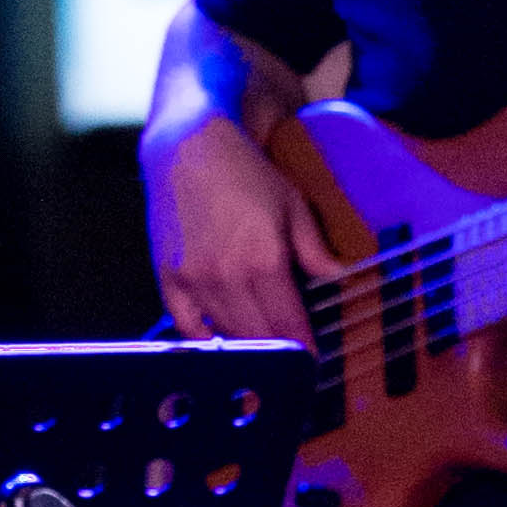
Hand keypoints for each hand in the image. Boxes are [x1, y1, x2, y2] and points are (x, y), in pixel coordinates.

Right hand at [146, 112, 343, 345]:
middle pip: (260, 337)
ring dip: (250, 344)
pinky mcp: (168, 279)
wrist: (187, 146)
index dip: (305, 349)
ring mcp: (193, 282)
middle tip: (294, 355)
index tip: (314, 360)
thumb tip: (337, 279)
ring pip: (227, 334)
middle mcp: (227, 278)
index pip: (289, 327)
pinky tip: (223, 339)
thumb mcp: (292, 204)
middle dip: (281, 350)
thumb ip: (314, 249)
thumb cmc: (245, 171)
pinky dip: (206, 338)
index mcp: (264, 262)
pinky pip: (188, 326)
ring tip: (266, 350)